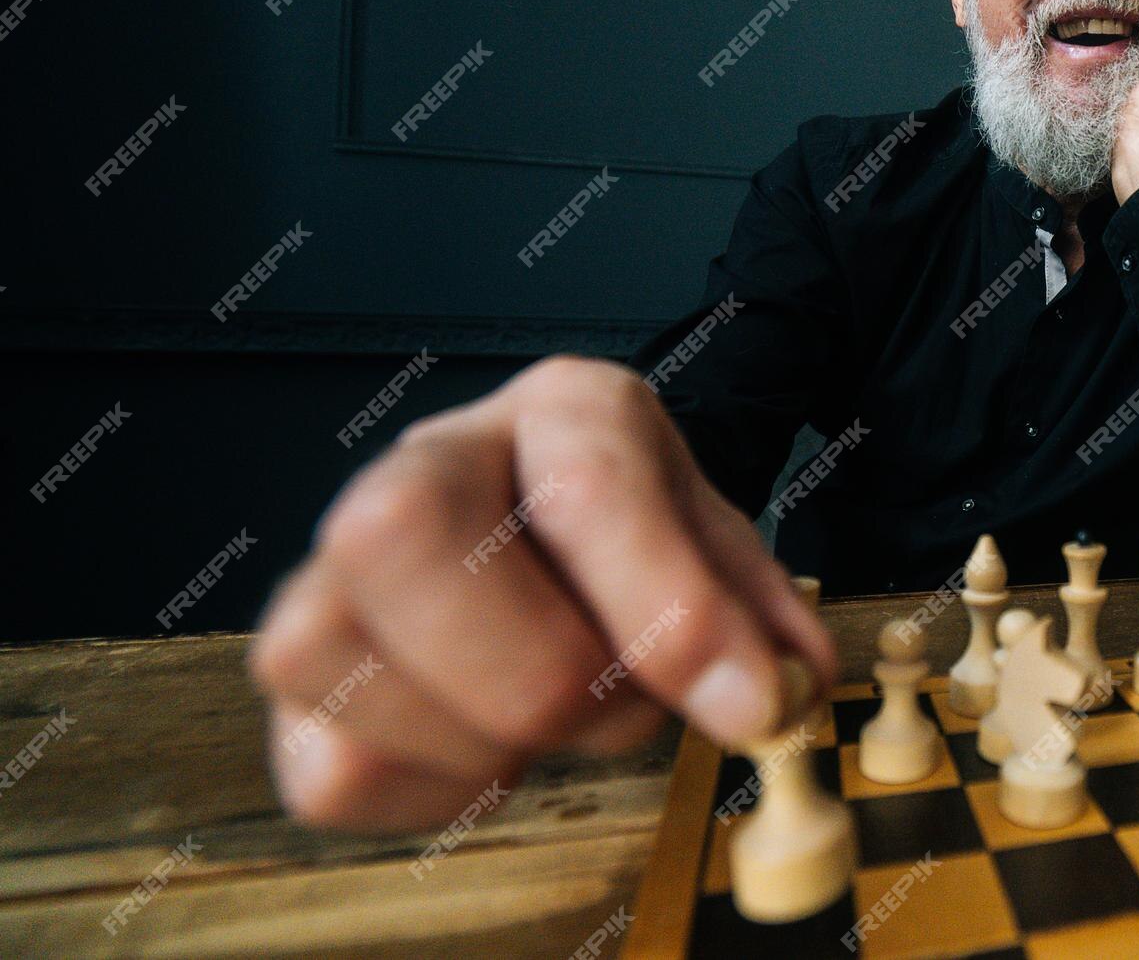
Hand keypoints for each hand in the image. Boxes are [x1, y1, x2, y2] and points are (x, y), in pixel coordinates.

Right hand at [248, 355, 832, 829]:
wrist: (555, 542)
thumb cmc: (637, 543)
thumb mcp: (716, 549)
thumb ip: (752, 616)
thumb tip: (773, 693)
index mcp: (558, 411)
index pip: (586, 484)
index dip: (666, 608)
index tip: (746, 702)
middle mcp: (423, 462)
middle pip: (403, 533)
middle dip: (540, 669)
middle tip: (617, 702)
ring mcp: (333, 566)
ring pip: (332, 654)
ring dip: (485, 739)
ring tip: (555, 722)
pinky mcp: (300, 681)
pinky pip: (331, 770)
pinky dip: (432, 793)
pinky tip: (491, 754)